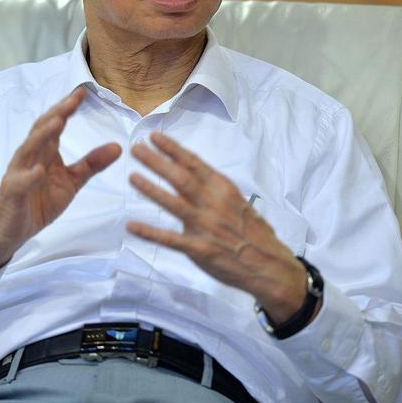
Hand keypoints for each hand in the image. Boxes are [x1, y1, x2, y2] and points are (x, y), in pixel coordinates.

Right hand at [0, 89, 120, 270]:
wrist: (12, 230)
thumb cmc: (39, 201)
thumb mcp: (71, 182)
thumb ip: (92, 164)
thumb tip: (118, 147)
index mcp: (44, 152)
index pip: (54, 124)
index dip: (67, 108)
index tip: (82, 92)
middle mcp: (29, 157)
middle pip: (41, 130)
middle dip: (57, 113)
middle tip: (72, 99)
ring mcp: (18, 174)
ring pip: (27, 150)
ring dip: (42, 136)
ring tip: (58, 122)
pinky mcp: (12, 194)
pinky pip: (19, 183)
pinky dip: (28, 176)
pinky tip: (39, 171)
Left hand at [128, 132, 306, 323]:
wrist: (270, 266)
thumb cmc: (252, 231)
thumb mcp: (236, 202)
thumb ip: (212, 190)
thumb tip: (188, 176)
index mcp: (223, 189)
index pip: (194, 163)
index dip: (173, 149)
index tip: (154, 136)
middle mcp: (214, 203)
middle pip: (181, 178)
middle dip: (157, 162)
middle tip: (136, 148)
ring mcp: (206, 226)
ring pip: (174, 203)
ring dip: (151, 189)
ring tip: (132, 176)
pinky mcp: (200, 249)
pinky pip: (171, 239)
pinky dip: (150, 232)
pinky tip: (132, 226)